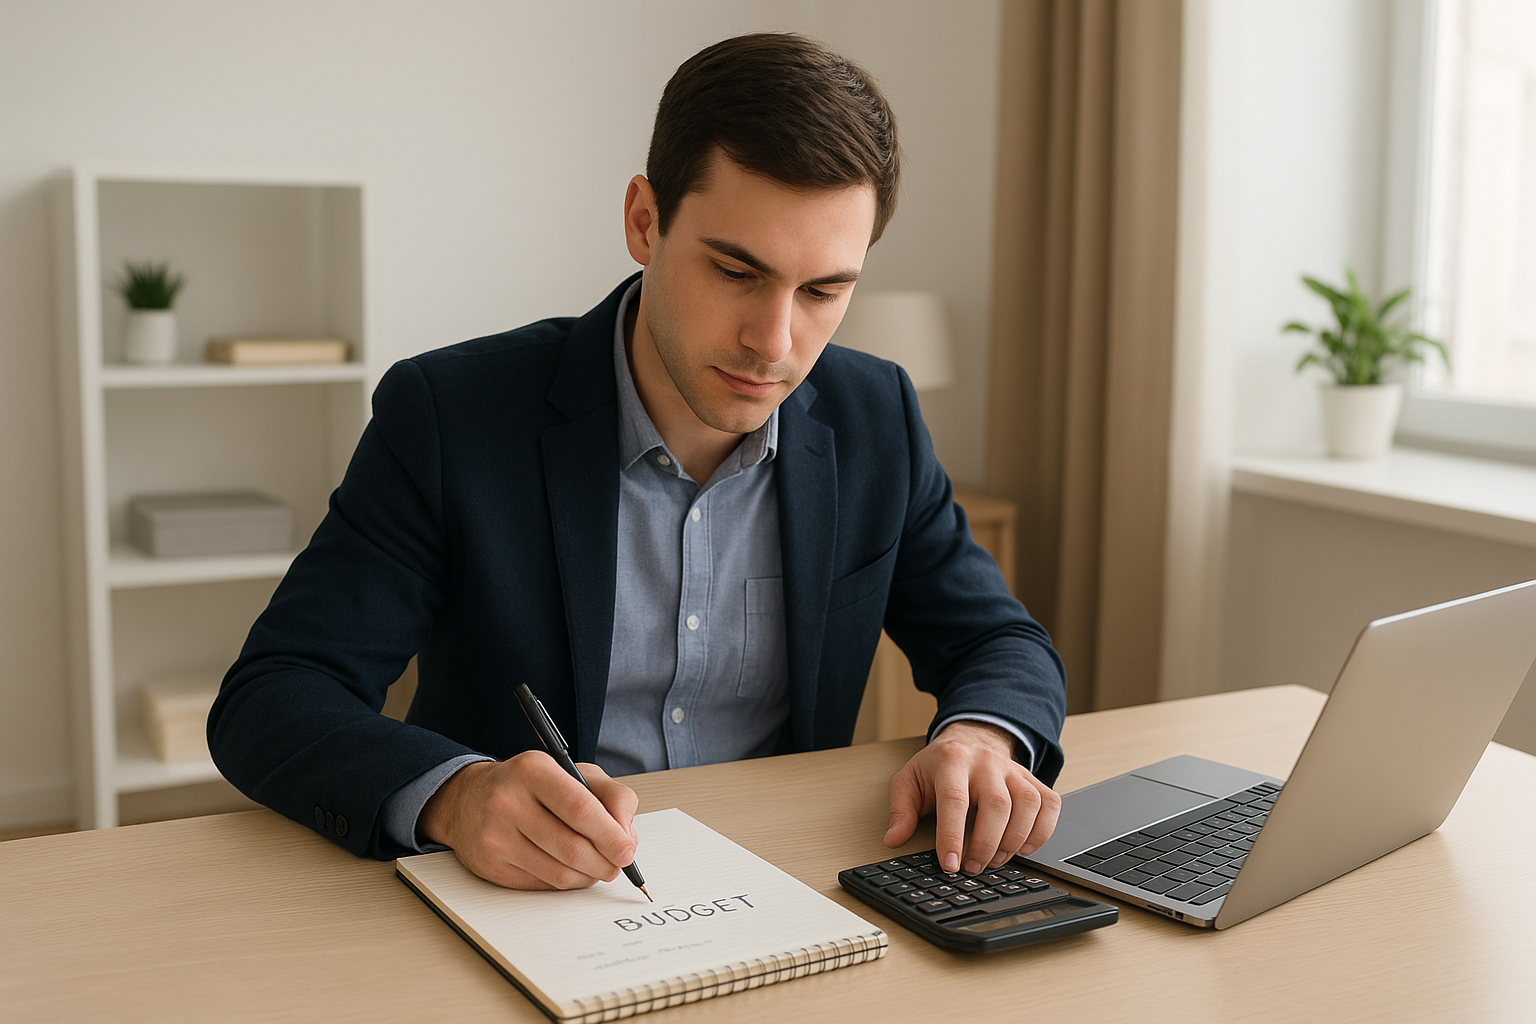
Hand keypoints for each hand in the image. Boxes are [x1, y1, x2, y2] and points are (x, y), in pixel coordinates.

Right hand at [417, 753, 639, 889]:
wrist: (468, 800)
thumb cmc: (531, 786)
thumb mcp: (575, 773)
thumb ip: (613, 796)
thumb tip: (627, 836)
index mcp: (533, 770)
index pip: (580, 809)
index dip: (610, 835)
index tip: (627, 851)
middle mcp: (509, 802)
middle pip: (572, 847)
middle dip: (605, 862)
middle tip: (618, 864)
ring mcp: (496, 837)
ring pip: (560, 874)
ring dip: (589, 876)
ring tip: (598, 866)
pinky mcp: (491, 868)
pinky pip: (543, 885)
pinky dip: (566, 882)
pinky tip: (570, 869)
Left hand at [884, 721, 1060, 873]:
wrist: (970, 739)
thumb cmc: (938, 766)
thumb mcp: (909, 780)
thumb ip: (900, 809)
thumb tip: (894, 838)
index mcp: (951, 761)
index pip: (954, 800)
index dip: (952, 835)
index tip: (950, 864)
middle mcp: (986, 763)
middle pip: (996, 804)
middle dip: (986, 843)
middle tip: (973, 867)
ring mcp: (1013, 770)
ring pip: (1027, 804)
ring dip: (1014, 840)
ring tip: (995, 860)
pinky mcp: (1033, 779)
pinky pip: (1049, 803)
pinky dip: (1043, 830)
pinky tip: (1026, 847)